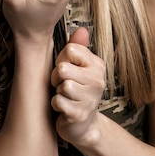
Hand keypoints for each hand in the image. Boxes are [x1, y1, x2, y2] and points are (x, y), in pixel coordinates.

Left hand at [51, 27, 105, 143]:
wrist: (82, 125)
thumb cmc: (75, 91)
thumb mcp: (77, 67)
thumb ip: (78, 47)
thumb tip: (82, 30)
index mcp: (97, 65)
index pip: (70, 49)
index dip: (62, 59)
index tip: (67, 69)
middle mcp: (98, 81)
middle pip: (63, 68)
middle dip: (57, 77)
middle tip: (63, 84)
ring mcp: (91, 98)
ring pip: (62, 85)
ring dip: (58, 92)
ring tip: (65, 96)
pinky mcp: (80, 114)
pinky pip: (58, 101)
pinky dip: (56, 104)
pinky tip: (64, 107)